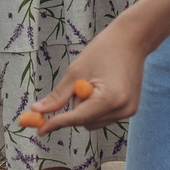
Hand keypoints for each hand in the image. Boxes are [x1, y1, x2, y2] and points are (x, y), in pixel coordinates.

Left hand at [25, 23, 143, 131]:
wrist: (132, 40)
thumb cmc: (104, 50)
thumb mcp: (76, 72)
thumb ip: (58, 96)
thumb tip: (36, 111)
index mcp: (109, 99)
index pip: (77, 118)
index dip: (56, 123)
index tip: (40, 130)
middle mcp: (122, 110)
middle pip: (84, 122)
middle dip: (76, 107)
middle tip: (80, 84)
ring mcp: (128, 111)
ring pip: (93, 122)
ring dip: (86, 108)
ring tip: (94, 84)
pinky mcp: (130, 110)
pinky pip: (104, 117)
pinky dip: (96, 107)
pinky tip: (103, 88)